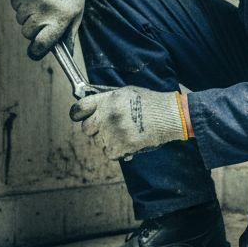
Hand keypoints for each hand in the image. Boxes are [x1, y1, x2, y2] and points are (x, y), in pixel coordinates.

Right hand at [10, 0, 89, 59]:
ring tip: (40, 2)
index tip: (36, 50)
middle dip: (33, 29)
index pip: (41, 43)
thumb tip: (65, 57)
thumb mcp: (76, 16)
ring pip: (20, 18)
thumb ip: (67, 36)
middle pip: (27, 32)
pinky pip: (14, 4)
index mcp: (61, 18)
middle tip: (43, 18)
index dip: (36, 49)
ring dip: (27, 14)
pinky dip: (20, 2)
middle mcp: (45, 8)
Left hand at [70, 86, 192, 159]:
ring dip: (108, 141)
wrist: (169, 116)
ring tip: (124, 134)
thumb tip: (93, 108)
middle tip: (108, 128)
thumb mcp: (126, 93)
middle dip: (95, 129)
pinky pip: (109, 153)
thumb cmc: (150, 103)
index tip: (80, 117)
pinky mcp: (121, 146)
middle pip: (87, 128)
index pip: (79, 109)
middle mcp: (107, 116)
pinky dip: (117, 151)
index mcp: (106, 100)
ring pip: (98, 142)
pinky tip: (128, 142)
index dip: (78, 114)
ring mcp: (113, 132)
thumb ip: (107, 100)